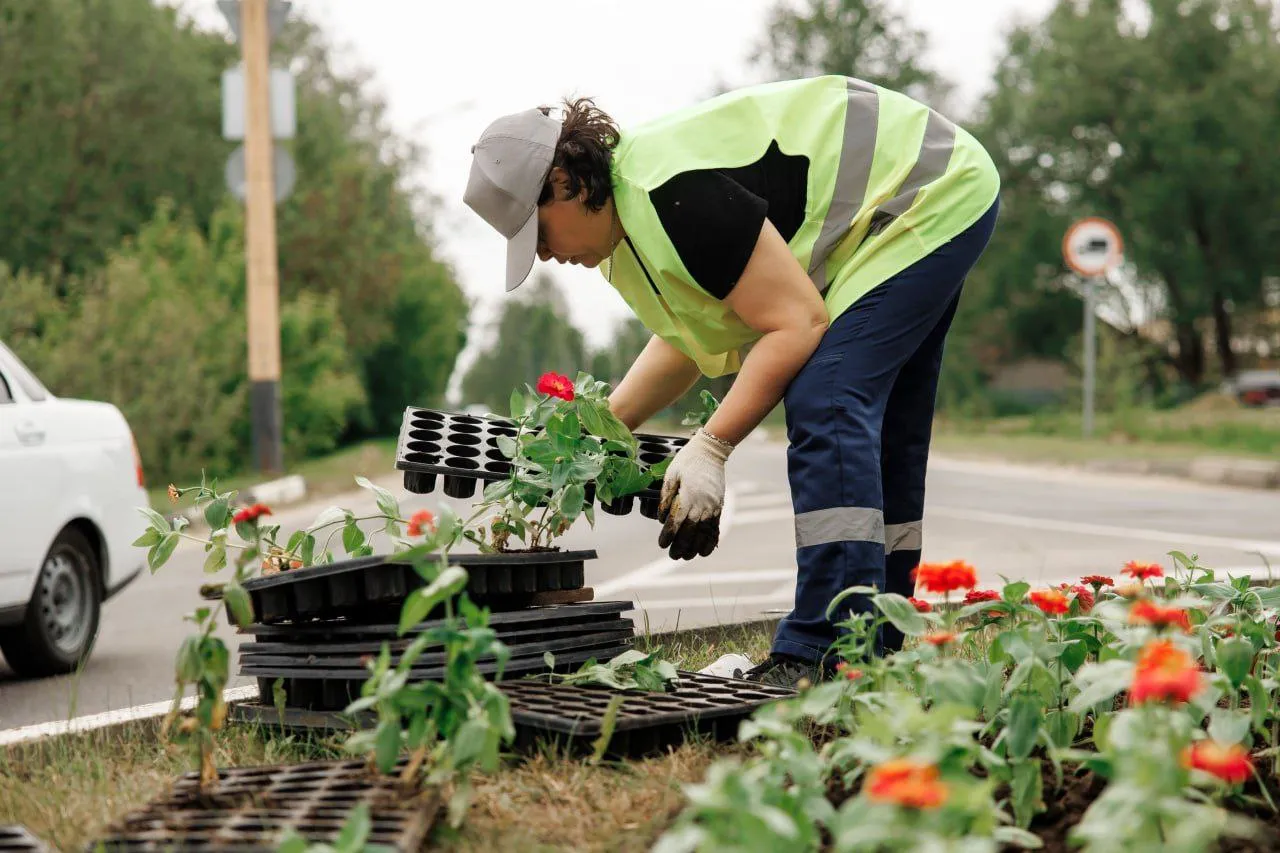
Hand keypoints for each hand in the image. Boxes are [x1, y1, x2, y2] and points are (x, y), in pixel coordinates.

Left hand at [657, 428, 733, 559]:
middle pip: (691, 531)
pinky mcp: (719, 506)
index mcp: (688, 496)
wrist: (710, 451)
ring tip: (687, 557)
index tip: (662, 544)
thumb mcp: (671, 475)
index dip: (669, 535)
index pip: (677, 522)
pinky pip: (715, 527)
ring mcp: (712, 506)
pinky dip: (710, 541)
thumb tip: (662, 519)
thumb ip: (666, 497)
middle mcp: (702, 504)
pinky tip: (704, 551)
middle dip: (681, 546)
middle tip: (673, 556)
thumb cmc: (687, 461)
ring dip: (695, 547)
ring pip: (704, 533)